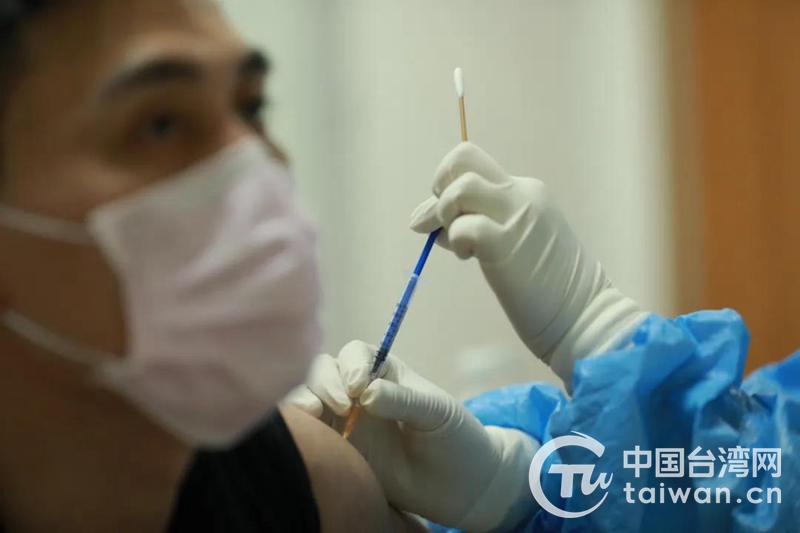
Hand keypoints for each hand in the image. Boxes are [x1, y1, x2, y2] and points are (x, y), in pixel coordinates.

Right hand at [285, 343, 539, 531]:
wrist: (459, 486)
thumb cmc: (453, 438)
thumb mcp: (436, 413)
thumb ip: (401, 401)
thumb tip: (364, 394)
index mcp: (385, 371)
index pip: (354, 354)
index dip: (352, 366)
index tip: (359, 388)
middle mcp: (358, 391)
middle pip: (323, 370)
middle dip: (324, 382)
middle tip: (342, 407)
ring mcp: (343, 420)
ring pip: (307, 397)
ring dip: (303, 399)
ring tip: (312, 414)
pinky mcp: (336, 449)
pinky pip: (308, 432)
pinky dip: (299, 426)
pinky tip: (307, 433)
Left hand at [410, 142, 647, 386]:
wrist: (584, 314)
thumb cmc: (547, 286)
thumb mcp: (510, 242)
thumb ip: (476, 223)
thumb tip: (423, 219)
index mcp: (525, 190)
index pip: (471, 162)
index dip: (447, 183)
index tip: (448, 216)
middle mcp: (522, 193)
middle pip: (463, 158)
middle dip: (440, 186)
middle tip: (445, 221)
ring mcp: (517, 216)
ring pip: (461, 187)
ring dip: (445, 214)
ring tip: (460, 244)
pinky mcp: (508, 244)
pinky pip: (465, 227)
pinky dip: (456, 241)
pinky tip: (469, 258)